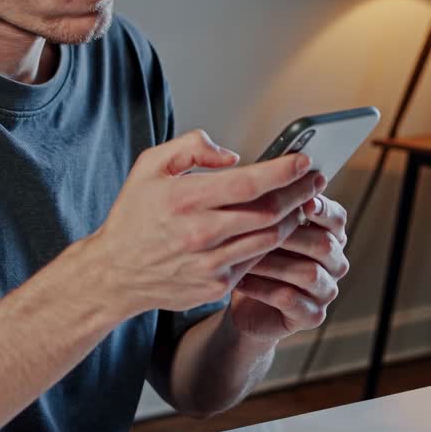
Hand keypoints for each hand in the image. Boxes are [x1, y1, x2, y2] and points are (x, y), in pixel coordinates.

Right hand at [84, 130, 323, 317]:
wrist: (115, 273)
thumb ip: (191, 147)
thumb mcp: (149, 166)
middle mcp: (200, 233)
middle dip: (299, 193)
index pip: (248, 183)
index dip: (282, 171)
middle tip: (315, 178)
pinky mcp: (216, 284)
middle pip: (268, 212)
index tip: (303, 160)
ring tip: (304, 200)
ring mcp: (210, 263)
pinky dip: (273, 243)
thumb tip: (233, 156)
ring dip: (292, 218)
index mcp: (184, 199)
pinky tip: (280, 227)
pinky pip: (256, 260)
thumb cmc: (133, 216)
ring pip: (269, 238)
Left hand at [227, 194, 349, 342]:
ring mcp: (326, 290)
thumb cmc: (256, 254)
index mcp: (330, 234)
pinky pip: (291, 300)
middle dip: (290, 235)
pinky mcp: (312, 315)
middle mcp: (335, 261)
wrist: (246, 300)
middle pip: (324, 244)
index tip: (302, 201)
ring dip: (273, 263)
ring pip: (309, 273)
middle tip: (256, 229)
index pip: (336, 217)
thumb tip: (268, 174)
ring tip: (242, 256)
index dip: (321, 208)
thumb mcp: (261, 226)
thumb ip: (272, 205)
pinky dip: (263, 289)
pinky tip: (240, 280)